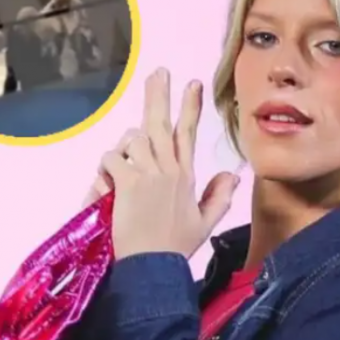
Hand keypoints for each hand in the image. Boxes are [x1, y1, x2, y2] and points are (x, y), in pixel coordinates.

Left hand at [97, 68, 240, 259]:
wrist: (154, 266)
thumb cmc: (176, 248)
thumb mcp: (205, 223)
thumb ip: (220, 197)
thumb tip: (233, 174)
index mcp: (187, 176)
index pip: (189, 133)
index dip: (190, 106)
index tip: (193, 83)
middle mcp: (169, 169)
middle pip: (162, 123)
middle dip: (160, 95)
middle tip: (159, 72)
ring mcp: (149, 175)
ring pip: (133, 139)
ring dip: (124, 148)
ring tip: (121, 167)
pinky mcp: (128, 183)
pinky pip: (113, 159)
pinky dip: (106, 168)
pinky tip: (107, 183)